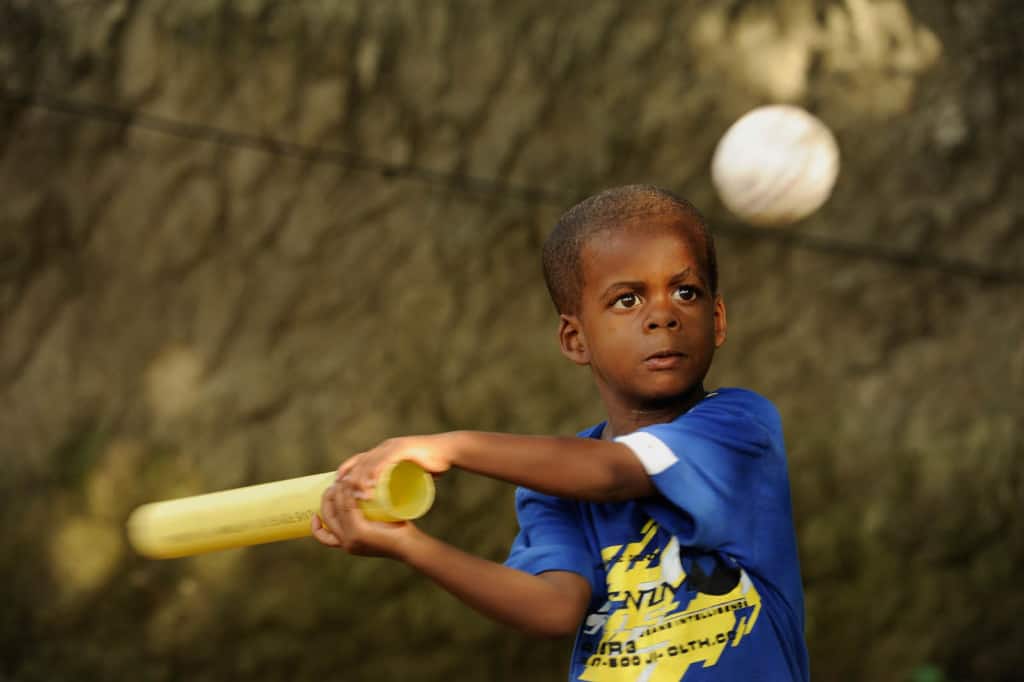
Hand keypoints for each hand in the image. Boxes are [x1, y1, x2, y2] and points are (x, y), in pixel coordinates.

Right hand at [310, 480, 417, 558]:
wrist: (409, 546)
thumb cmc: (396, 534)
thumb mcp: (376, 528)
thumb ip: (364, 520)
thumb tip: (359, 500)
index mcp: (347, 544)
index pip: (323, 536)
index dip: (316, 524)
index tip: (317, 510)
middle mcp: (346, 543)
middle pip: (327, 518)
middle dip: (326, 499)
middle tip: (334, 485)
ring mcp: (352, 538)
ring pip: (337, 510)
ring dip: (338, 493)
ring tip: (344, 481)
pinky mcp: (360, 532)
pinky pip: (348, 509)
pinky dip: (347, 495)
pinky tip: (351, 486)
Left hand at [336, 433, 457, 500]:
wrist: (449, 452)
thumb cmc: (432, 463)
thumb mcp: (410, 471)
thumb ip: (401, 480)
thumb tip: (394, 497)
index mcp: (383, 451)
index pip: (357, 460)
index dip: (345, 473)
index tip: (336, 490)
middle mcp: (385, 447)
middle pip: (359, 462)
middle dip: (348, 480)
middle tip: (342, 499)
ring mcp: (393, 447)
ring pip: (369, 463)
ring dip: (359, 481)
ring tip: (355, 498)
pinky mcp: (403, 449)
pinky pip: (384, 462)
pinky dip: (375, 474)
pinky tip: (369, 486)